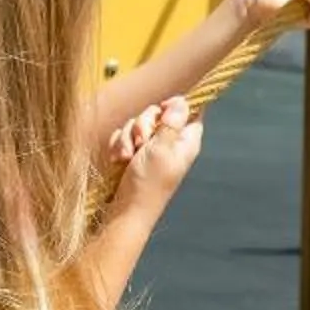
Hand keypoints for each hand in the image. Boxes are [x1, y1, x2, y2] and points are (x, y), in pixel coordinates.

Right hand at [106, 97, 203, 215]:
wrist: (126, 209)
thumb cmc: (148, 183)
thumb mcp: (162, 149)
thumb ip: (172, 122)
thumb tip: (183, 100)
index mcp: (185, 141)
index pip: (190, 111)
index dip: (176, 105)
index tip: (162, 109)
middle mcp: (169, 142)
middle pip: (158, 113)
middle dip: (143, 124)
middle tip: (141, 142)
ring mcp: (150, 147)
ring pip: (137, 123)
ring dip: (128, 138)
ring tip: (128, 157)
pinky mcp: (133, 152)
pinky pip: (124, 136)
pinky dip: (119, 146)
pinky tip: (119, 160)